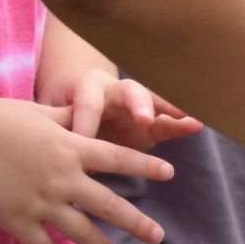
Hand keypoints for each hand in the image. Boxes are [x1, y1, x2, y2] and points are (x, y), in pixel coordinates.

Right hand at [0, 96, 173, 243]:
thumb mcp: (40, 114)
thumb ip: (67, 120)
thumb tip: (85, 115)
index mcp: (71, 148)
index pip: (118, 159)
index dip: (145, 166)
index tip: (169, 173)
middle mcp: (63, 178)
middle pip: (109, 205)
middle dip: (137, 223)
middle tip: (158, 236)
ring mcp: (42, 202)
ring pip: (81, 232)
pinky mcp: (19, 220)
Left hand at [47, 62, 200, 149]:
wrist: (68, 104)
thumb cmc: (55, 114)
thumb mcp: (47, 119)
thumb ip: (53, 130)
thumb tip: (51, 156)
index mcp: (84, 87)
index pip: (87, 104)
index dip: (84, 124)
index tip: (78, 146)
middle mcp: (113, 91)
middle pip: (128, 91)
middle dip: (136, 103)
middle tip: (142, 118)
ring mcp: (134, 107)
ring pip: (153, 102)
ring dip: (168, 109)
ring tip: (186, 116)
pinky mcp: (148, 126)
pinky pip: (166, 122)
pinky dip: (180, 123)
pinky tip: (196, 124)